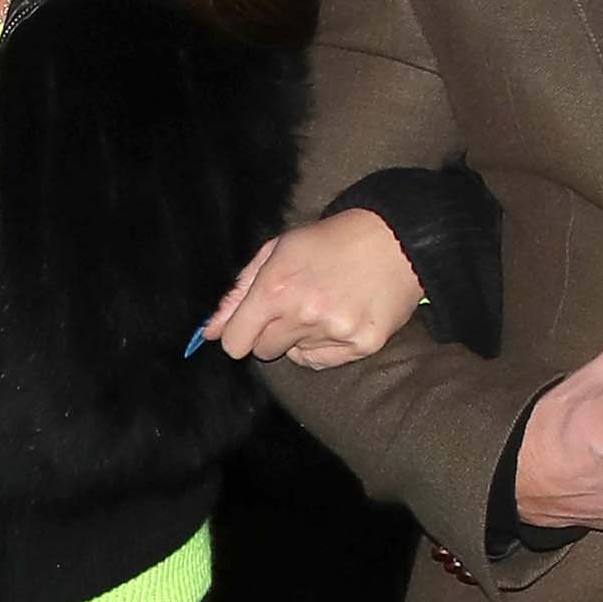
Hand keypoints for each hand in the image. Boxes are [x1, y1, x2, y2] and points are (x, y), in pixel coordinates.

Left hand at [203, 209, 423, 368]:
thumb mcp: (276, 251)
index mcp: (276, 288)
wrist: (393, 239)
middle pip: (263, 351)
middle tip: (291, 307)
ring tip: (322, 304)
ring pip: (294, 354)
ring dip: (300, 336)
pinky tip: (336, 319)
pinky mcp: (362, 344)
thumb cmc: (328, 240)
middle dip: (269, 333)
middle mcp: (303, 314)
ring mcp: (335, 331)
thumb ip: (238, 292)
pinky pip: (323, 362)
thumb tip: (209, 331)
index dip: (237, 334)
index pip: (235, 342)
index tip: (248, 325)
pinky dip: (323, 347)